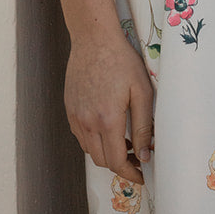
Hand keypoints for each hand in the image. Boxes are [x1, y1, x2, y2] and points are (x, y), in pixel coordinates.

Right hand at [65, 31, 154, 183]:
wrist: (93, 39)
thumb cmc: (121, 60)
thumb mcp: (141, 91)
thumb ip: (143, 126)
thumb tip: (145, 155)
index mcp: (107, 119)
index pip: (116, 162)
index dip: (130, 174)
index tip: (142, 175)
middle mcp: (87, 122)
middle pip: (102, 161)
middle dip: (121, 165)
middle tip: (137, 158)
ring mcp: (75, 116)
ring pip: (90, 150)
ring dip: (107, 153)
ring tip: (125, 142)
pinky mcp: (69, 109)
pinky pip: (81, 136)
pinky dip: (95, 141)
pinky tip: (108, 128)